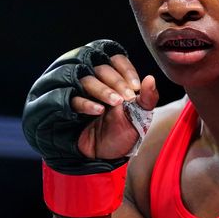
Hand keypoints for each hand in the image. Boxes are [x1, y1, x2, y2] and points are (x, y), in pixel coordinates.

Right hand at [22, 40, 158, 173]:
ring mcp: (80, 93)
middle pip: (101, 68)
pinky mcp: (67, 108)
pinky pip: (73, 99)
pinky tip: (98, 111)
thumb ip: (148, 98)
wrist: (103, 157)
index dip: (126, 70)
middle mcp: (96, 82)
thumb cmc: (121, 133)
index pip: (116, 60)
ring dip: (103, 90)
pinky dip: (86, 103)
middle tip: (127, 98)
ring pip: (86, 80)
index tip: (136, 87)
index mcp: (113, 80)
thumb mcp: (140, 117)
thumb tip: (151, 78)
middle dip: (117, 82)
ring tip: (116, 103)